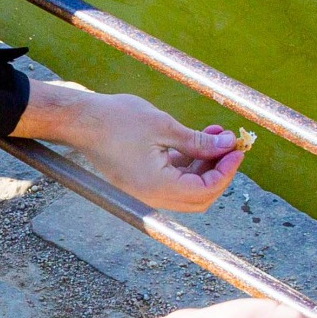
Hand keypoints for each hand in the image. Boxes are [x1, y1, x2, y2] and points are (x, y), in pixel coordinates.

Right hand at [13, 82, 243, 213]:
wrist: (78, 120)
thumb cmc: (116, 120)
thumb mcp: (164, 127)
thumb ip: (198, 142)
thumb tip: (226, 146)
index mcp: (157, 188)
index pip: (206, 190)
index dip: (226, 171)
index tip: (237, 149)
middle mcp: (151, 197)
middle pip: (199, 197)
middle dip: (218, 172)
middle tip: (230, 147)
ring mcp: (144, 192)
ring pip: (187, 188)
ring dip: (204, 165)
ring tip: (214, 135)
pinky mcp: (140, 182)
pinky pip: (172, 180)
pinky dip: (187, 164)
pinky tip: (196, 140)